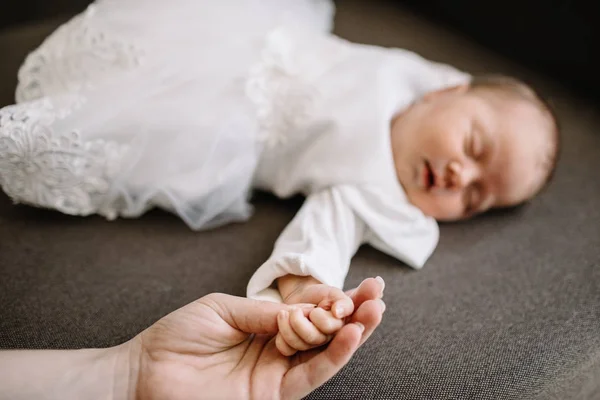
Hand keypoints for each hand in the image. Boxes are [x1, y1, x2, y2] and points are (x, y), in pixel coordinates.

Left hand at [127, 278, 384, 399]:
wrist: (145, 373)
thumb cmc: (177, 336)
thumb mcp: (223, 308)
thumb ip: (264, 311)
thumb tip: (301, 309)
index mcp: (266, 324)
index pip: (310, 310)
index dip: (336, 298)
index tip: (362, 283)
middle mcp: (277, 348)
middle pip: (326, 331)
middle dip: (354, 312)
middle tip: (378, 294)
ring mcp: (276, 373)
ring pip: (325, 353)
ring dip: (352, 333)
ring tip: (374, 312)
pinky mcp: (271, 394)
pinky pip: (309, 375)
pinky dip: (332, 356)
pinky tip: (350, 336)